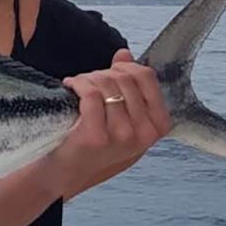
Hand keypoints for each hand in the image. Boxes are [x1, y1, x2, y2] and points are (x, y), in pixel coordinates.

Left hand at [50, 49, 172, 194]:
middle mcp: (144, 132)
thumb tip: (124, 54)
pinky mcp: (97, 136)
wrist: (67, 172)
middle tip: (87, 82)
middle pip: (124, 78)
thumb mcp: (122, 119)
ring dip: (87, 79)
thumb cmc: (95, 143)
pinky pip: (90, 94)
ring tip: (77, 87)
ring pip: (106, 84)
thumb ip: (128, 87)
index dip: (125, 67)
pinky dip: (77, 84)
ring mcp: (122, 135)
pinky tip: (69, 87)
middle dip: (101, 73)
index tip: (109, 71)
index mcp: (158, 126)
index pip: (147, 77)